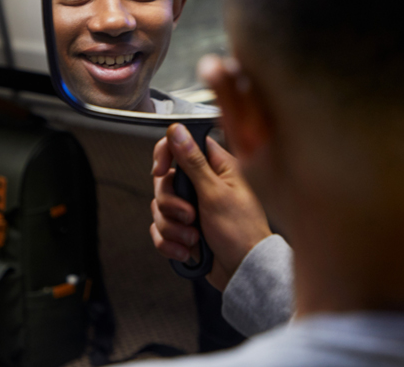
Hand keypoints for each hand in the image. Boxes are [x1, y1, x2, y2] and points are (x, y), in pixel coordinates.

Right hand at [150, 123, 271, 290]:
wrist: (243, 272)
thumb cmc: (242, 233)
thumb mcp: (215, 194)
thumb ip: (193, 162)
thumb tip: (178, 131)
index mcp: (216, 167)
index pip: (181, 145)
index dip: (166, 155)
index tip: (160, 170)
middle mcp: (203, 185)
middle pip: (165, 181)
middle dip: (171, 204)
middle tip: (190, 215)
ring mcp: (193, 207)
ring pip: (160, 208)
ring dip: (172, 228)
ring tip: (193, 238)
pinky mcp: (184, 228)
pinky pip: (161, 230)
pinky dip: (170, 243)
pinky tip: (187, 250)